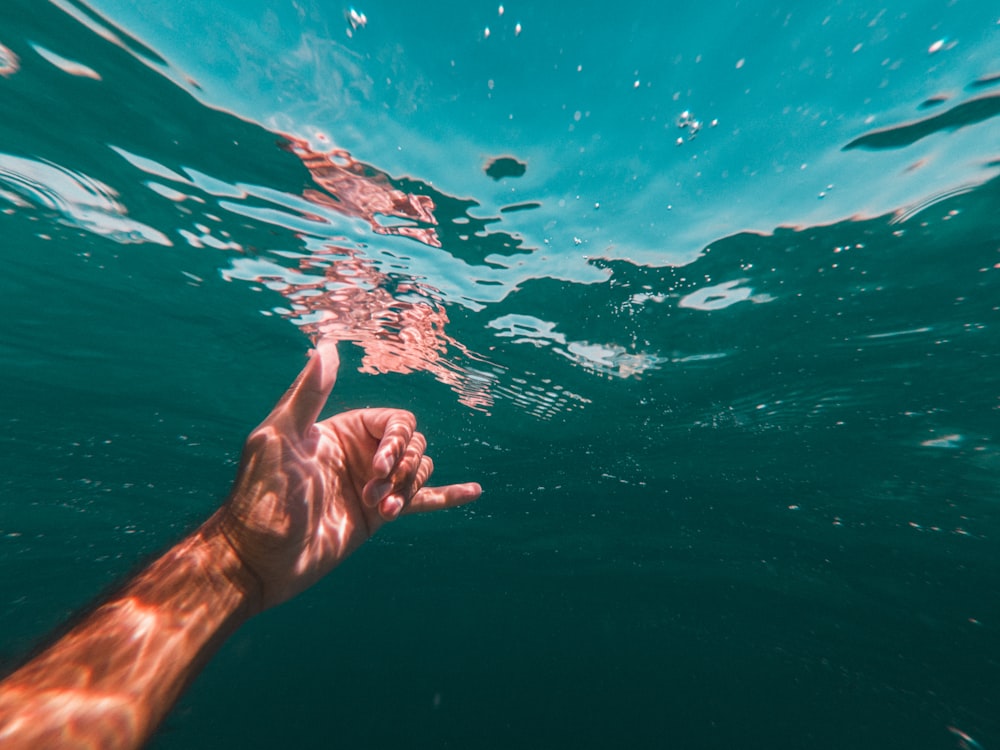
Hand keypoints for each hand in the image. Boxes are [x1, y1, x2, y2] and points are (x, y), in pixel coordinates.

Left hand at [213, 338, 480, 610]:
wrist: (258, 559)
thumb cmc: (260, 496)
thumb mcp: (279, 437)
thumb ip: (307, 393)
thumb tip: (326, 346)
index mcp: (342, 430)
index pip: (395, 421)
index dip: (397, 440)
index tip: (380, 467)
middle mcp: (361, 454)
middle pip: (413, 445)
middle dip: (403, 468)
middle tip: (374, 492)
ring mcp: (372, 485)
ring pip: (419, 471)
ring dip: (409, 489)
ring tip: (383, 510)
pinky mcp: (377, 516)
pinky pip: (422, 501)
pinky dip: (449, 496)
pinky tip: (474, 492)